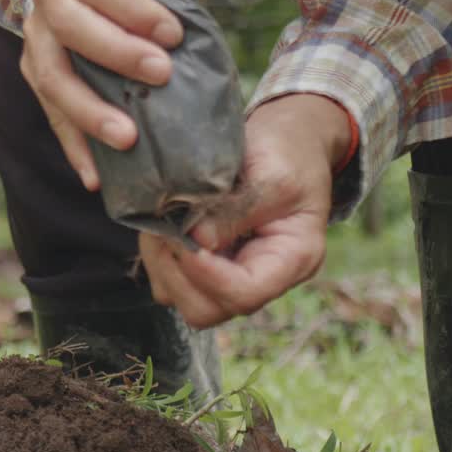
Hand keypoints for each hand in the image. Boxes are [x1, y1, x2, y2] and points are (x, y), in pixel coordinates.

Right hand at [19, 0, 188, 190]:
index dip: (132, 8)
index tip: (173, 33)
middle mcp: (44, 0)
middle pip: (69, 30)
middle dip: (116, 55)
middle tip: (161, 75)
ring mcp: (36, 43)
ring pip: (54, 80)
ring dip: (90, 112)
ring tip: (128, 139)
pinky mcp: (37, 78)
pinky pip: (53, 117)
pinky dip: (75, 148)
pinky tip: (96, 177)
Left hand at [140, 94, 352, 328]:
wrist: (287, 141)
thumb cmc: (288, 154)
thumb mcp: (272, 174)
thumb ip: (238, 209)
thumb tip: (195, 239)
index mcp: (293, 260)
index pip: (244, 294)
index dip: (207, 275)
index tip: (186, 238)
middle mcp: (264, 279)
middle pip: (207, 310)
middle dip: (177, 272)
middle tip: (166, 229)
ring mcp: (232, 276)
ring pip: (182, 299)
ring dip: (162, 264)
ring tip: (162, 223)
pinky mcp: (208, 266)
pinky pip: (171, 280)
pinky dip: (158, 257)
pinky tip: (163, 224)